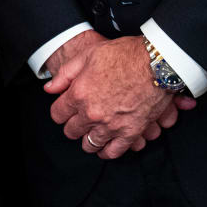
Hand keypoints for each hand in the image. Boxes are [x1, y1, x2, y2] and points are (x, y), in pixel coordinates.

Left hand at [44, 36, 193, 158]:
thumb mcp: (87, 55)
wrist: (157, 62)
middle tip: (79, 121)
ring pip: (90, 144)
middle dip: (73, 126)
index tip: (65, 110)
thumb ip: (65, 74)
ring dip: (88, 140)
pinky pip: (114, 151)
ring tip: (91, 134)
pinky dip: (108, 151)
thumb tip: (49, 89)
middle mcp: (92, 113)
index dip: (60, 112)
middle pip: (72, 131)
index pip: (57, 114)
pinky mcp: (131, 132)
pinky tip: (106, 147)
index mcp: (79, 94)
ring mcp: (112, 125)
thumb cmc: (124, 55)